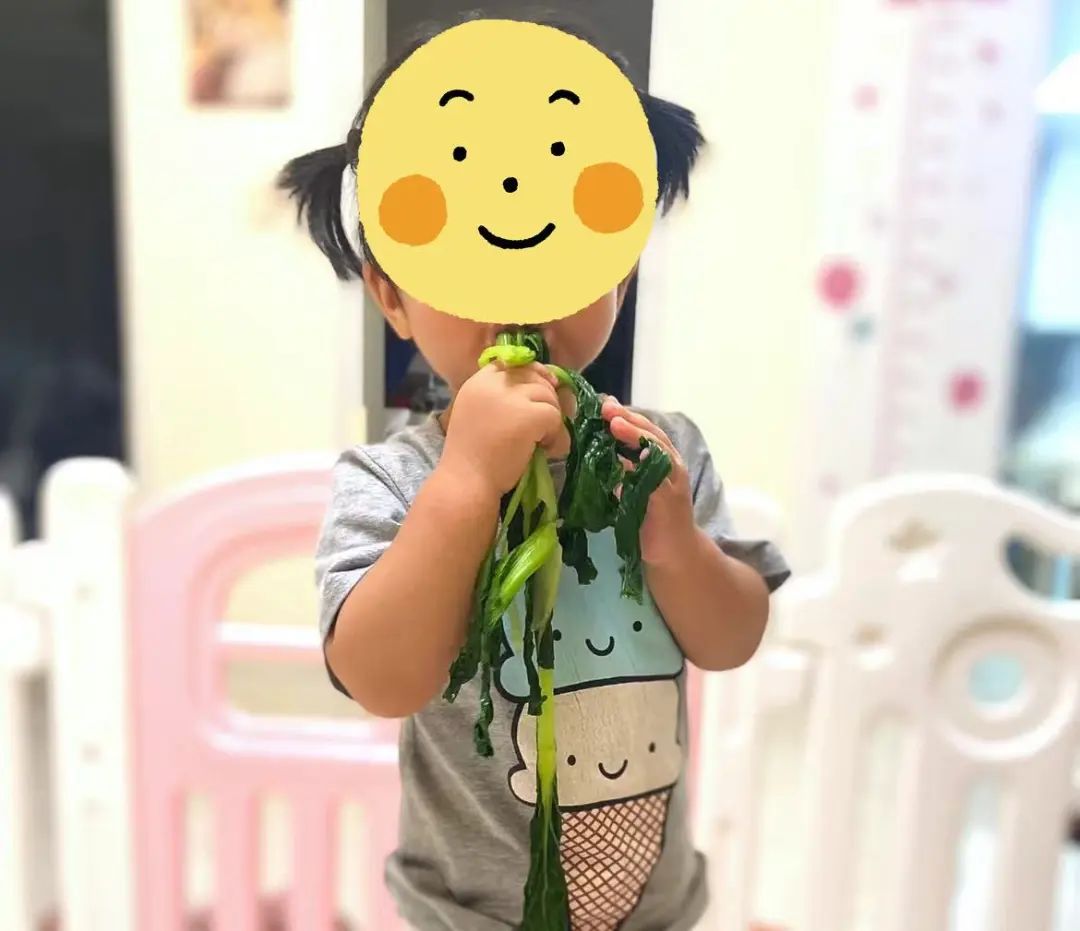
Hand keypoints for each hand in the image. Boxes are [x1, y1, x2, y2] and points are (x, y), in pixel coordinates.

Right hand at [441, 362, 569, 495]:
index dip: (531, 373)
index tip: (541, 389)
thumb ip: (500, 398)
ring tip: (540, 441)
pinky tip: (543, 448)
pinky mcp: (528, 415)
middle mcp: (492, 384)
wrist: (466, 482)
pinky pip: (554, 416)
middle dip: (546, 397)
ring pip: (548, 395)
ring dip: (551, 418)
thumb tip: (541, 385)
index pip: (511, 363)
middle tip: (544, 424)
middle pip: (533, 376)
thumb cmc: (473, 457)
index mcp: (477, 382)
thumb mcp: (478, 415)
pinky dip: (555, 434)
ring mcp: (510, 397)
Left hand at [602, 398, 697, 565]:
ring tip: (615, 424)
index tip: (605, 403)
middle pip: (653, 435)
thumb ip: (622, 467)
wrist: (675, 552)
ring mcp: (672, 483)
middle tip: (607, 407)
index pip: (646, 431)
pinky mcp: (668, 502)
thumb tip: (596, 446)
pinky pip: (656, 481)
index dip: (627, 416)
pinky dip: (641, 469)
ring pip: (657, 452)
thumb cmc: (651, 518)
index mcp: (662, 460)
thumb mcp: (634, 486)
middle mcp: (671, 466)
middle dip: (630, 419)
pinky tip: (625, 461)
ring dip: (637, 436)